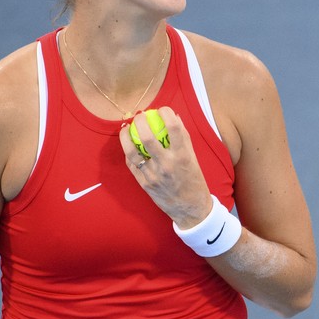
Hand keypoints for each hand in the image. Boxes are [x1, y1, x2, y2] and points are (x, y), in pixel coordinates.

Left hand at [118, 106, 213, 227]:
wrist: (190, 208)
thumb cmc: (193, 179)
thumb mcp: (193, 158)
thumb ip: (183, 138)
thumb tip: (174, 117)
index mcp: (183, 156)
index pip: (174, 127)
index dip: (166, 113)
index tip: (163, 109)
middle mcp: (168, 165)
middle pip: (148, 137)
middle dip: (140, 121)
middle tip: (140, 115)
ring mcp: (154, 175)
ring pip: (133, 151)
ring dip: (126, 136)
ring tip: (125, 128)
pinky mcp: (145, 183)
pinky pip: (132, 164)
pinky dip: (128, 152)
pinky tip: (128, 145)